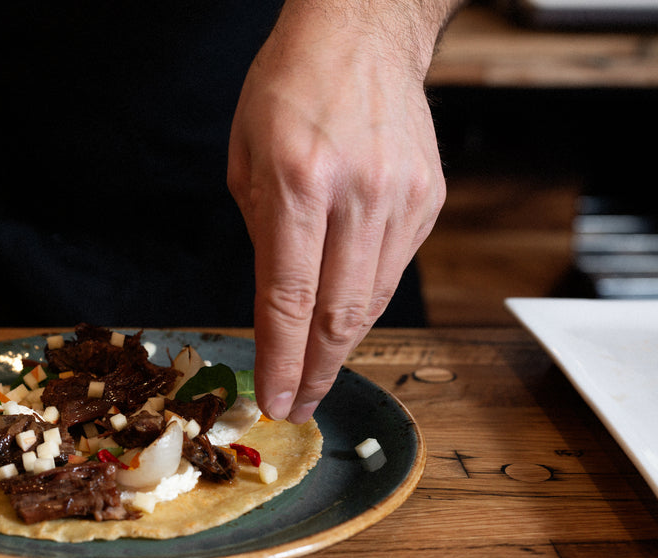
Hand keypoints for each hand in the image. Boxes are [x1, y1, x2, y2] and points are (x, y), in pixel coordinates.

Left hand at [228, 4, 446, 422]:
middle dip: (314, 371)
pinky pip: (393, 269)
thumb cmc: (290, 87)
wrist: (363, 32)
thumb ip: (260, 233)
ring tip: (316, 373)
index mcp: (299, 181)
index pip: (288, 298)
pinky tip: (343, 312)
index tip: (274, 399)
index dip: (280, 360)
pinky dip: (365, 299)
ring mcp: (401, 198)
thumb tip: (273, 304)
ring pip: (371, 301)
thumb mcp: (245, 156)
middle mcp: (357, 193)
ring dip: (340, 347)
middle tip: (298, 404)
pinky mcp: (427, 199)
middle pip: (337, 315)